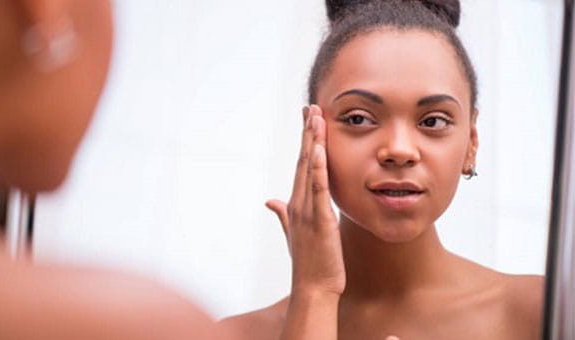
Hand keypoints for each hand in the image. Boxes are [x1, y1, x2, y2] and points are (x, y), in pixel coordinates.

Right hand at [266, 105, 344, 296]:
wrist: (314, 288)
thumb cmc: (309, 262)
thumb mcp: (295, 233)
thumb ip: (283, 214)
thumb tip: (270, 201)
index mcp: (296, 203)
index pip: (301, 165)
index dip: (305, 141)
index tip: (308, 119)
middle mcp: (298, 202)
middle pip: (303, 160)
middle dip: (308, 132)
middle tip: (311, 106)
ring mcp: (307, 210)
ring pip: (310, 168)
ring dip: (312, 141)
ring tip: (316, 116)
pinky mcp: (319, 220)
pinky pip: (318, 189)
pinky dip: (319, 168)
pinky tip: (320, 149)